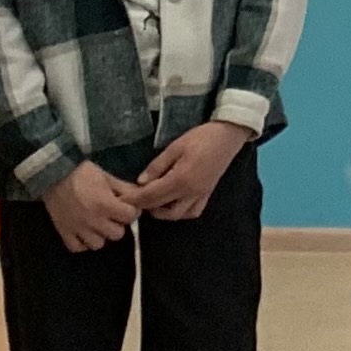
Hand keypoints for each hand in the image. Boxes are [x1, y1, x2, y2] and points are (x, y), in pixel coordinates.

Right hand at [41, 162, 143, 253]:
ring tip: (98, 224)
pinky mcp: (64, 233)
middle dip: (118, 224)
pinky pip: (78, 248)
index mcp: (105, 204)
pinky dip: (82, 243)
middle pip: (117, 234)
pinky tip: (84, 232)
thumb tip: (139, 196)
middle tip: (112, 215)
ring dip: (101, 235)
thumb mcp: (107, 177)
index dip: (132, 211)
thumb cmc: (83, 173)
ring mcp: (78, 229)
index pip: (130, 217)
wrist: (54, 175)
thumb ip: (124, 188)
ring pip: (98, 244)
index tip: (127, 207)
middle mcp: (93, 220)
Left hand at [132, 120, 248, 221]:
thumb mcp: (175, 147)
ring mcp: (201, 195)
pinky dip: (180, 212)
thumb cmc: (201, 137)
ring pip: (177, 215)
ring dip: (162, 212)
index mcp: (181, 179)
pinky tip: (173, 202)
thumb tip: (141, 182)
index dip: (134, 199)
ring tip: (154, 199)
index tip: (121, 200)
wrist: (228, 135)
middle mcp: (191, 192)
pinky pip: (192, 212)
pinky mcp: (207, 194)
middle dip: (145, 207)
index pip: (151, 196)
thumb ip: (157, 166)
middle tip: (135, 198)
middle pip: (162, 209)